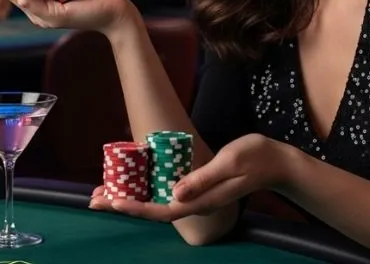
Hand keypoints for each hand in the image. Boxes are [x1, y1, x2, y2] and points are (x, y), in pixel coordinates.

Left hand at [88, 134, 290, 221]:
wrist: (277, 163)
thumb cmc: (255, 158)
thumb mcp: (230, 162)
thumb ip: (203, 179)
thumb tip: (175, 192)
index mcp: (201, 200)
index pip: (162, 209)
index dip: (136, 207)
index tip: (113, 202)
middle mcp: (195, 203)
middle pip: (152, 210)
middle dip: (122, 205)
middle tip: (92, 199)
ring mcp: (196, 196)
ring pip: (156, 202)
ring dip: (129, 198)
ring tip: (102, 194)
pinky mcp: (197, 187)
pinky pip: (165, 193)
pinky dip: (145, 189)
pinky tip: (132, 183)